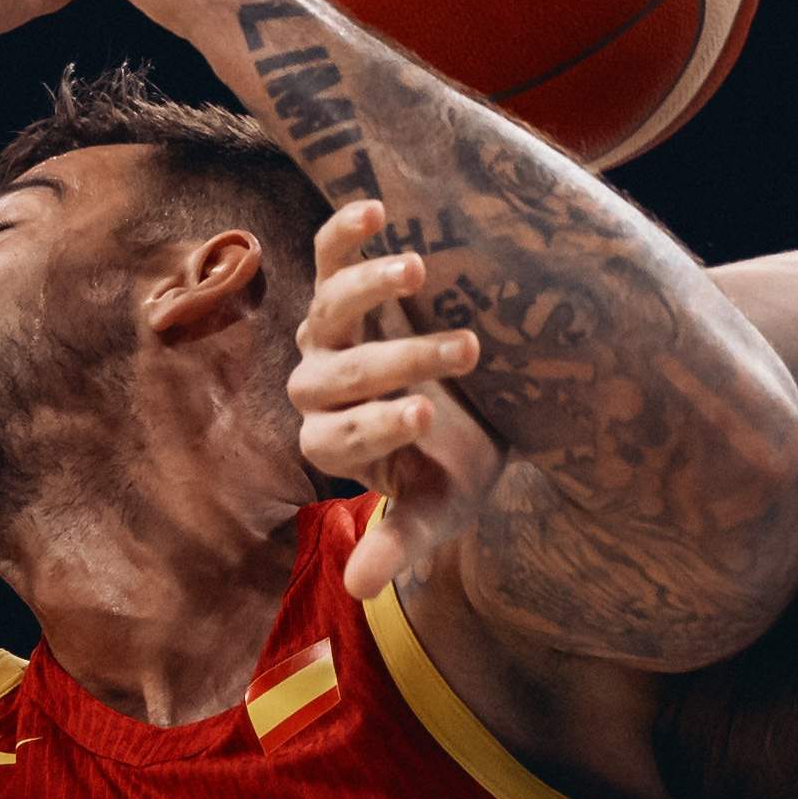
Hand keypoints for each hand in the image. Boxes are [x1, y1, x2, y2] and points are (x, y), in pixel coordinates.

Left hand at [290, 201, 506, 599]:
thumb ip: (399, 543)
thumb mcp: (440, 511)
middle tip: (466, 352)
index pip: (338, 437)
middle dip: (400, 362)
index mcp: (335, 443)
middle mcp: (319, 386)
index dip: (376, 426)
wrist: (477, 413)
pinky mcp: (346, 287)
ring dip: (370, 290)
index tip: (431, 414)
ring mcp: (329, 333)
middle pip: (335, 375)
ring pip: (330, 308)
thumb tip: (359, 590)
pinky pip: (330, 256)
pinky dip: (346, 232)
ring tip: (420, 272)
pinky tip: (378, 208)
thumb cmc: (457, 469)